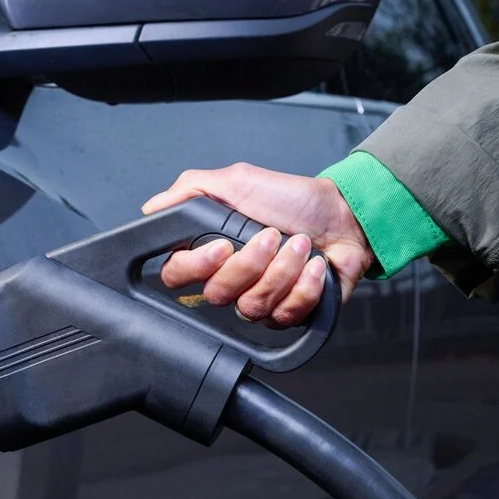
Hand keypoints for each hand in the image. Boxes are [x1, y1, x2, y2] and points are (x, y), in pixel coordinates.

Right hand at [142, 162, 374, 327]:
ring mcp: (257, 300)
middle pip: (217, 294)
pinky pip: (284, 316)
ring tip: (300, 245)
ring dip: (283, 269)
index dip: (196, 266)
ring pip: (252, 306)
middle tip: (272, 235)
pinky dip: (305, 286)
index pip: (176, 275)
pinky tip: (314, 266)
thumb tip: (152, 209)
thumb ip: (190, 191)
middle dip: (252, 262)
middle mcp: (229, 280)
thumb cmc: (294, 199)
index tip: (221, 245)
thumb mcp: (238, 181)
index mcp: (210, 251)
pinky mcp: (287, 315)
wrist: (346, 216)